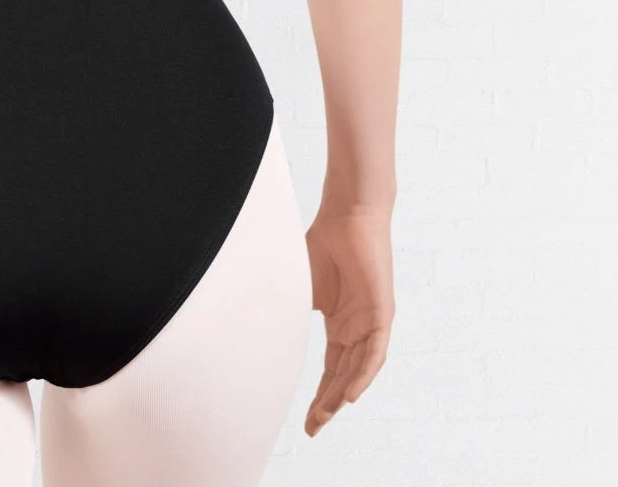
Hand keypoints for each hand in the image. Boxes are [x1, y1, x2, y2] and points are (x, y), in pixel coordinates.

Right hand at [303, 205, 393, 435]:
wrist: (347, 214)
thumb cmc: (323, 242)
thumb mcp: (300, 286)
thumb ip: (290, 311)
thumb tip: (260, 330)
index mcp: (339, 323)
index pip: (330, 369)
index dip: (319, 396)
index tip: (305, 421)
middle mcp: (357, 328)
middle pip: (343, 376)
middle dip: (328, 404)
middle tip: (312, 428)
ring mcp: (371, 322)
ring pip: (359, 370)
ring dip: (343, 395)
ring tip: (326, 417)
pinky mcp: (382, 313)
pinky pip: (374, 352)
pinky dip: (363, 374)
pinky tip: (350, 393)